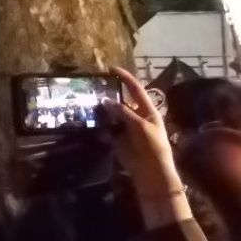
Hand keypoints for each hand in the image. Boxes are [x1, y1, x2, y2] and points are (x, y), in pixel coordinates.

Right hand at [105, 67, 180, 197]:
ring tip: (88, 105)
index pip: (136, 89)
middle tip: (94, 89)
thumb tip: (105, 101)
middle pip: (121, 102)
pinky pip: (106, 129)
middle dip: (109, 96)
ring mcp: (126, 128)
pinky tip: (92, 124)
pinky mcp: (117, 139)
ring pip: (111, 115)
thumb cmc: (152, 146)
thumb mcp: (140, 126)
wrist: (151, 171)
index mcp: (147, 111)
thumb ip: (123, 112)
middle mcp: (136, 117)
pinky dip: (99, 127)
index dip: (125, 78)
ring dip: (102, 111)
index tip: (112, 69)